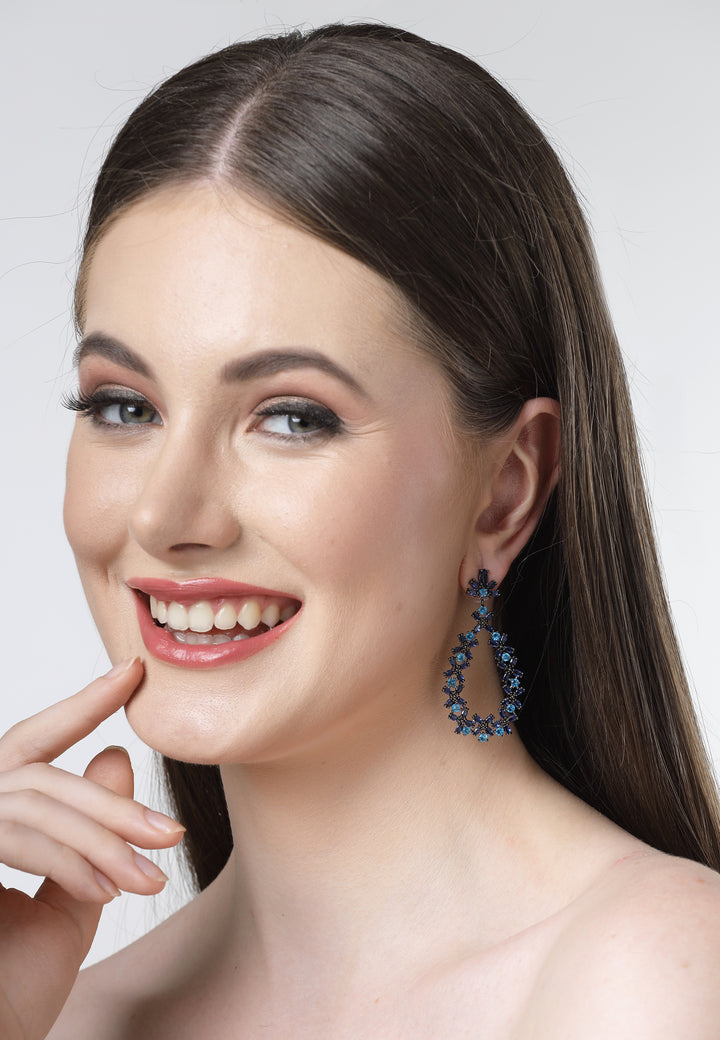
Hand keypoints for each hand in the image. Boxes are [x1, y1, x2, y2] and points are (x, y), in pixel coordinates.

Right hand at [0, 658, 184, 1039]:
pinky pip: (18, 837)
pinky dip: (69, 862)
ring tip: (148, 877)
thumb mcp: (71, 900)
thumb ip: (92, 837)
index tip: (133, 674)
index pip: (34, 741)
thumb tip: (118, 758)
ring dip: (102, 841)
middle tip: (170, 833)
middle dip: (111, 805)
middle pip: (41, 776)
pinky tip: (108, 890)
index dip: (82, 706)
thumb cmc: (16, 986)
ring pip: (36, 804)